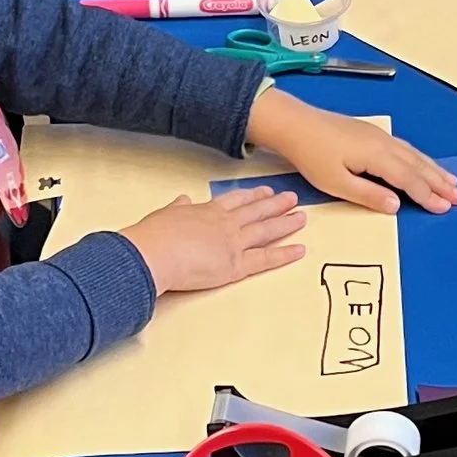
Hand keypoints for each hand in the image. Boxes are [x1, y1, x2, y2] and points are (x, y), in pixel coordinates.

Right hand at [119, 188, 306, 295]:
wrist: (154, 253)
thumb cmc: (154, 236)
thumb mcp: (165, 214)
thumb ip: (177, 208)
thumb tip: (182, 200)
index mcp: (207, 211)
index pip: (235, 201)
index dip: (252, 196)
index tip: (265, 192)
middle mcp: (225, 224)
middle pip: (256, 211)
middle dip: (276, 204)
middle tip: (292, 198)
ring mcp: (233, 243)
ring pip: (266, 231)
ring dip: (286, 223)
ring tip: (302, 217)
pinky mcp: (236, 265)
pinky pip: (266, 259)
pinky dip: (284, 254)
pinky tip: (299, 250)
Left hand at [245, 93, 456, 215]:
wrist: (295, 124)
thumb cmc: (312, 155)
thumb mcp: (336, 183)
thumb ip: (368, 195)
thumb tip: (397, 206)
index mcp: (376, 156)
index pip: (409, 179)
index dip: (428, 195)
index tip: (445, 207)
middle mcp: (383, 143)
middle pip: (418, 166)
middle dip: (440, 183)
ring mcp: (380, 136)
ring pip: (414, 155)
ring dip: (434, 170)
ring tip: (452, 182)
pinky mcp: (373, 134)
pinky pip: (406, 148)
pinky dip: (420, 159)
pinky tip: (425, 164)